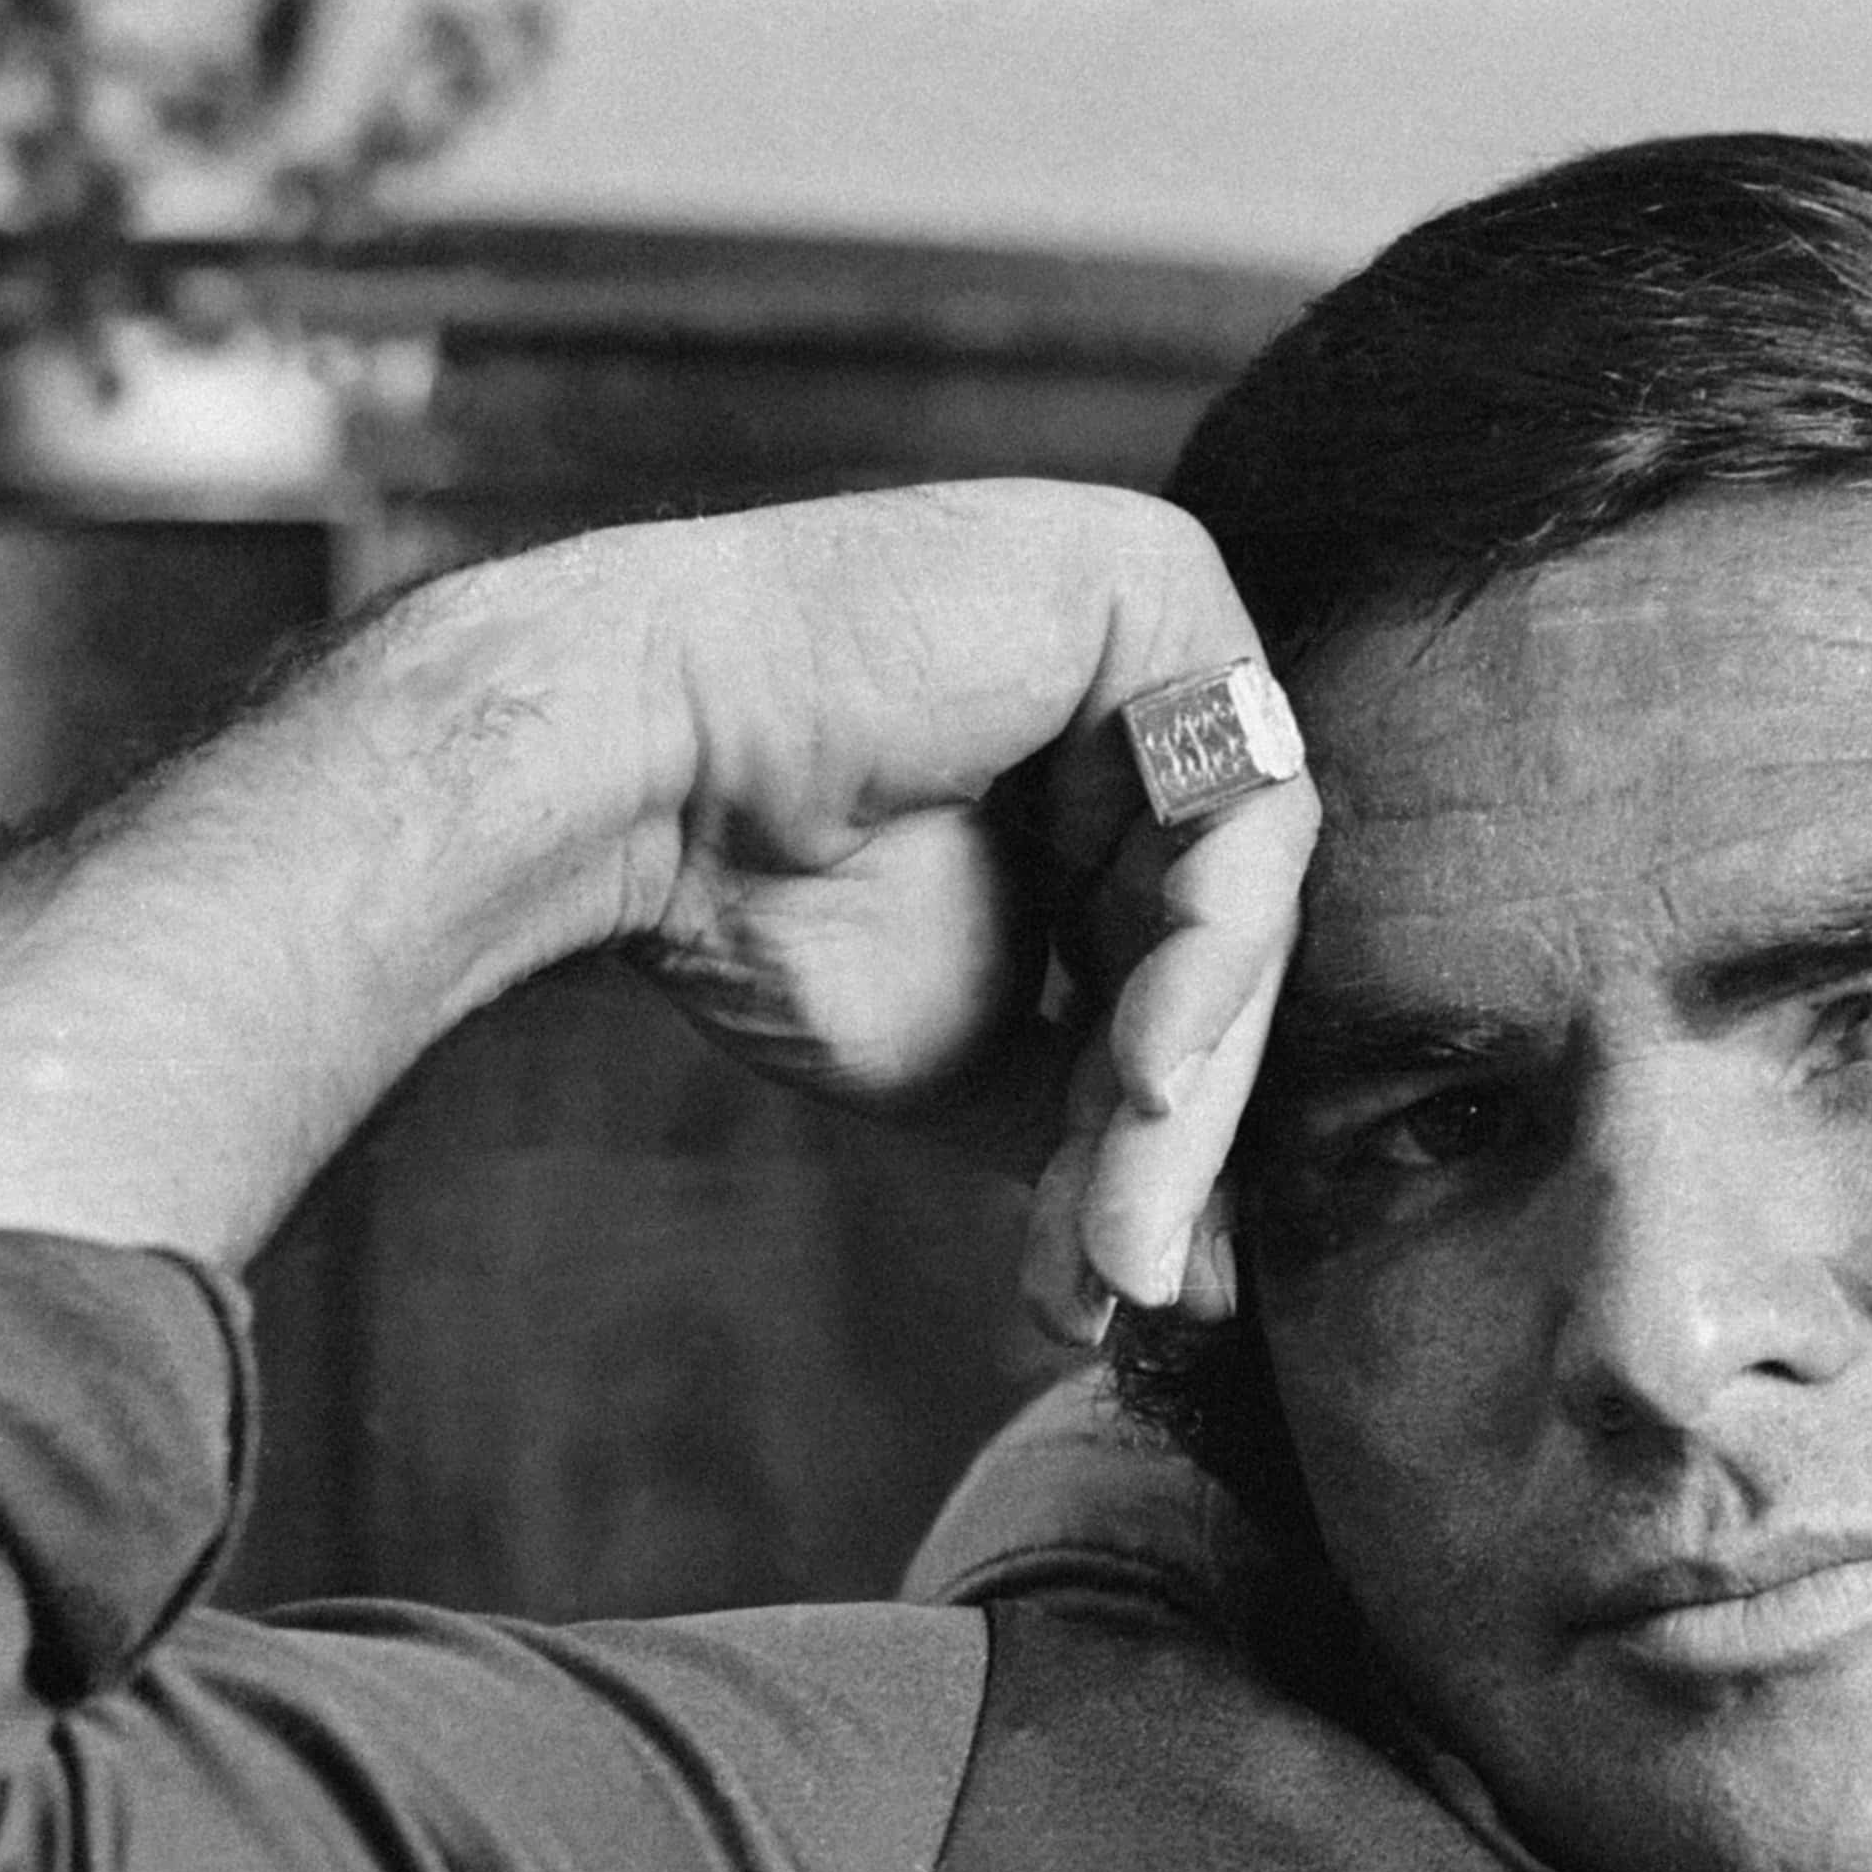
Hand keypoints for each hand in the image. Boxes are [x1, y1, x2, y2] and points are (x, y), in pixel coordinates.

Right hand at [559, 481, 1317, 1329]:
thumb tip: (1214, 1286)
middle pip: (1226, 947)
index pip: (1190, 976)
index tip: (1119, 1284)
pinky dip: (1205, 965)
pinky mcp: (1159, 584)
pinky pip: (1246, 813)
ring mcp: (1163, 627)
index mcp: (1107, 782)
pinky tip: (1148, 1074)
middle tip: (1130, 1274)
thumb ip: (1103, 1125)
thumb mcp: (977, 1050)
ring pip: (1246, 902)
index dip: (1158, 1144)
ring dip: (1188, 1081)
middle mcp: (1148, 695)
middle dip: (1173, 1135)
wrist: (626, 784)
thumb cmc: (763, 905)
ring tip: (1122, 1210)